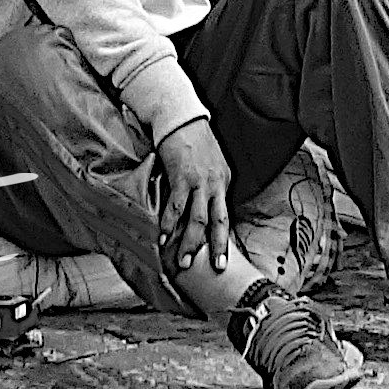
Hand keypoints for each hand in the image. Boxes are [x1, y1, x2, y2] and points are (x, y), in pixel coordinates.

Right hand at [156, 118, 234, 274]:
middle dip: (217, 246)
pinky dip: (169, 224)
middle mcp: (216, 184)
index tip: (221, 259)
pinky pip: (176, 206)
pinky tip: (163, 239)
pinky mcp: (182, 177)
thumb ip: (210, 187)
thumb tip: (205, 210)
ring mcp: (200, 181)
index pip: (224, 215)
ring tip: (183, 262)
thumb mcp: (212, 165)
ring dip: (190, 242)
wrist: (182, 120)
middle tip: (216, 268)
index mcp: (224, 182)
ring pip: (197, 219)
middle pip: (219, 221)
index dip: (222, 238)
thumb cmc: (194, 143)